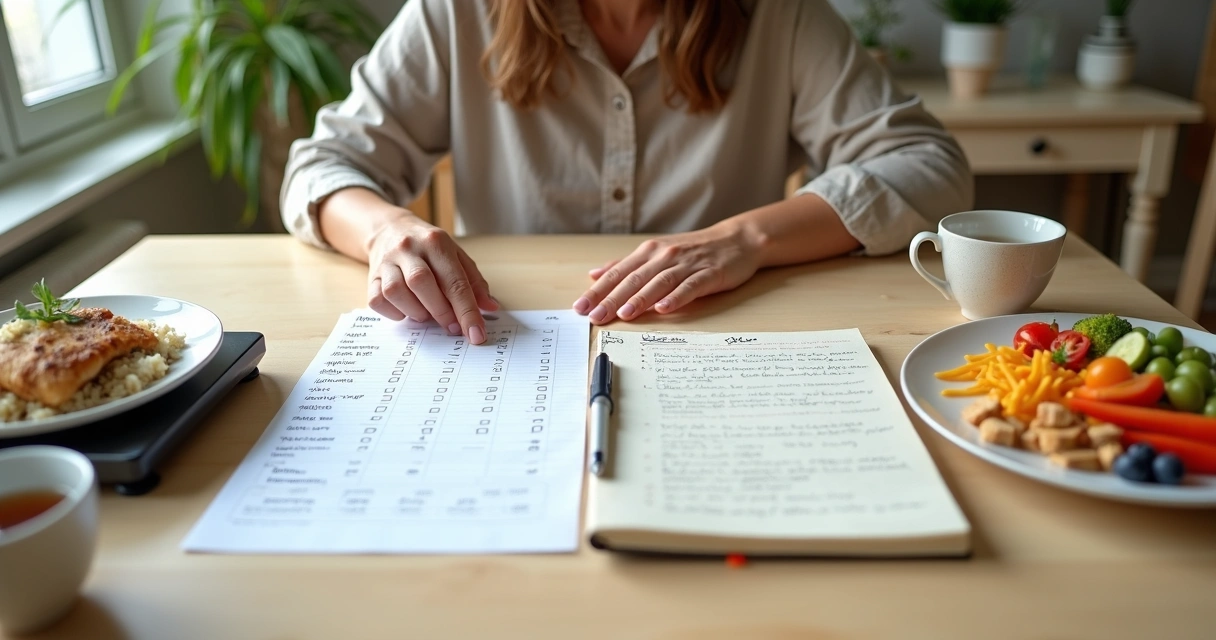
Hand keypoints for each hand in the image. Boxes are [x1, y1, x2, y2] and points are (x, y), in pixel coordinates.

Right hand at [366, 215, 497, 343]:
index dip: (467, 311)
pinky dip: (394, 313)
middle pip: (422, 283)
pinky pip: (377, 300)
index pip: (455, 281)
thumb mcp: (456, 255)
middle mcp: (409, 249)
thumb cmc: (429, 247)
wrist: (390, 229)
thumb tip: (490, 308)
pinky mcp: (370, 276)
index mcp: (436, 242)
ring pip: (396, 292)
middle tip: (451, 326)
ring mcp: (387, 262)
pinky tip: (406, 310)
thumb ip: (474, 282)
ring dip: (415, 311)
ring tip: (427, 314)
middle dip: (440, 311)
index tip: (476, 334)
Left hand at [573, 222, 762, 323]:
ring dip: (640, 299)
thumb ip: (626, 265)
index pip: (618, 273)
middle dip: (612, 298)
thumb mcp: (657, 253)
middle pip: (634, 279)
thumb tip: (595, 274)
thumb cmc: (694, 250)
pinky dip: (677, 297)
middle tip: (595, 316)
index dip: (599, 290)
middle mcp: (665, 256)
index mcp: (649, 252)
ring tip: (624, 314)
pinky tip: (664, 309)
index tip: (581, 306)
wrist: (737, 240)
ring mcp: (687, 265)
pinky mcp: (709, 274)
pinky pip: (691, 287)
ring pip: (659, 282)